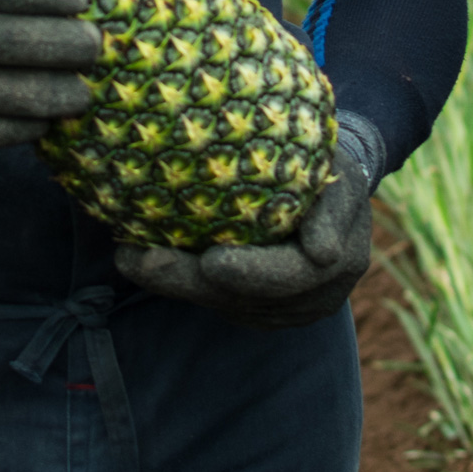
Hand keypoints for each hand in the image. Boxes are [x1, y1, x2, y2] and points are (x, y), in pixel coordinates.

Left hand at [114, 135, 373, 328]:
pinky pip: (218, 302)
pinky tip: (140, 262)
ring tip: (130, 259)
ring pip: (227, 304)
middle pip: (248, 296)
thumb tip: (319, 254)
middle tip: (145, 261)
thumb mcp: (339, 167)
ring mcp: (290, 307)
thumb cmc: (328, 162)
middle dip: (193, 281)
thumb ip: (332, 206)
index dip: (253, 272)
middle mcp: (318, 294)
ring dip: (177, 283)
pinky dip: (181, 282)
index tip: (212, 263)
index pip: (297, 274)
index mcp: (342, 257)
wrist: (332, 184)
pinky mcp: (264, 310)